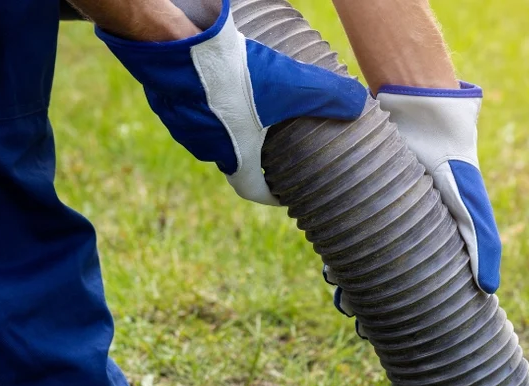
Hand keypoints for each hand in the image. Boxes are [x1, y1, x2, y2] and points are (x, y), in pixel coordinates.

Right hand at [97, 0, 367, 204]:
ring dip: (229, 125)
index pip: (254, 189)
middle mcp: (206, 147)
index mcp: (236, 155)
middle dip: (254, 152)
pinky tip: (220, 82)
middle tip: (272, 139)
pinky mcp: (167, 100)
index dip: (272, 192)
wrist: (175, 49)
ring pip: (211, 132)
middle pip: (234, 158)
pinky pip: (191, 108)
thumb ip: (328, 95)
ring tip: (248, 106)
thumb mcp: (293, 84)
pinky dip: (208, 102)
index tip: (283, 191)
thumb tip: (361, 102)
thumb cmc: (235, 76)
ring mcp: (183, 124)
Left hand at [328, 81, 501, 327]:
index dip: (393, 311)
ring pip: (353, 252)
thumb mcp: (471, 203)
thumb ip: (483, 243)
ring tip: (335, 283)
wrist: (422, 106)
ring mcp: (375, 210)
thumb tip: (489, 290)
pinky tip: (323, 251)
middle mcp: (400, 229)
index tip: (373, 330)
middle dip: (360, 296)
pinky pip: (337, 222)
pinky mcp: (352, 190)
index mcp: (430, 241)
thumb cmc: (454, 158)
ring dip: (342, 272)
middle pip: (375, 275)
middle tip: (349, 310)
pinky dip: (331, 240)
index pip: (408, 287)